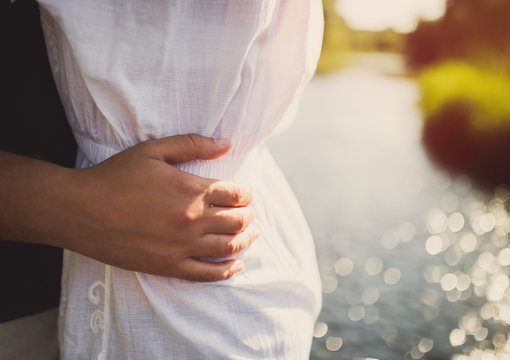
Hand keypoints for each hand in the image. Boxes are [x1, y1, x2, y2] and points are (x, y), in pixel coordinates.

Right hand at [0, 134, 256, 281]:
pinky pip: (207, 274)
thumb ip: (193, 144)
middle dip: (249, 216)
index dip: (246, 194)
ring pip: (229, 247)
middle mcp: (192, 219)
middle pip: (238, 221)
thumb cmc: (115, 176)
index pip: (237, 194)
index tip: (245, 195)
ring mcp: (181, 246)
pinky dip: (227, 271)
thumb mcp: (153, 150)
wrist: (80, 210)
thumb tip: (227, 143)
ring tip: (251, 235)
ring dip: (246, 240)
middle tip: (249, 214)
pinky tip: (236, 265)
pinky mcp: (168, 266)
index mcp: (190, 189)